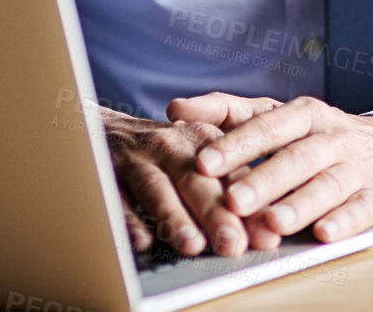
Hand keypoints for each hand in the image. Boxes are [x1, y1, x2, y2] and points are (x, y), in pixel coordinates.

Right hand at [98, 106, 282, 256]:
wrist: (106, 129)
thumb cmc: (165, 152)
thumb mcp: (201, 155)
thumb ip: (232, 188)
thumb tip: (267, 233)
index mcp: (202, 139)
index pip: (230, 175)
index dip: (250, 206)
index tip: (266, 235)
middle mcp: (170, 146)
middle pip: (195, 179)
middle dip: (215, 212)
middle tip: (233, 243)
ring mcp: (136, 159)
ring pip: (156, 187)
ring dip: (174, 215)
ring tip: (191, 244)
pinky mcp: (105, 172)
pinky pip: (115, 198)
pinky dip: (128, 220)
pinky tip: (142, 241)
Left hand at [169, 93, 372, 242]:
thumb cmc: (319, 137)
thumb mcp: (278, 117)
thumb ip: (227, 112)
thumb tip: (175, 108)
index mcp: (305, 114)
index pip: (267, 126)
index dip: (236, 145)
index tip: (204, 162)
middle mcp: (333, 137)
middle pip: (296, 158)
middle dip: (264, 180)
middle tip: (232, 200)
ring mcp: (359, 168)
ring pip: (327, 185)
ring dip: (299, 204)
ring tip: (271, 222)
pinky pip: (362, 210)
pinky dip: (344, 223)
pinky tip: (322, 235)